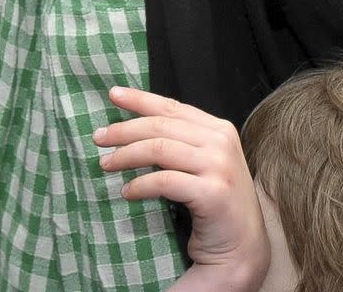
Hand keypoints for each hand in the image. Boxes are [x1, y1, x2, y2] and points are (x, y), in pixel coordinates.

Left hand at [93, 87, 269, 291]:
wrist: (244, 249)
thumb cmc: (215, 203)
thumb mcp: (202, 161)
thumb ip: (180, 139)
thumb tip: (134, 122)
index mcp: (219, 129)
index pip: (172, 107)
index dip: (140, 99)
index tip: (113, 95)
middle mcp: (221, 142)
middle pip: (160, 127)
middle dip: (124, 130)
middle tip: (98, 138)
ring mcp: (219, 166)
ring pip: (159, 149)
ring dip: (126, 156)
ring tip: (106, 164)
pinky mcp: (213, 193)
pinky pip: (164, 181)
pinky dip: (140, 185)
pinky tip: (127, 192)